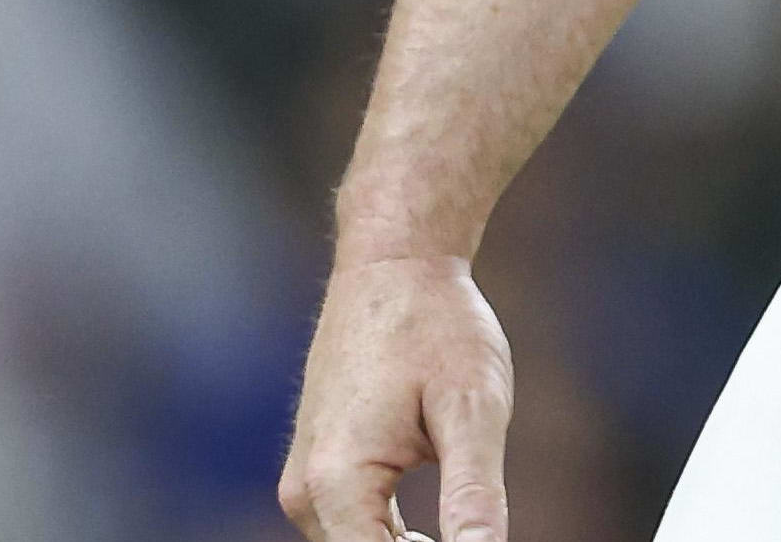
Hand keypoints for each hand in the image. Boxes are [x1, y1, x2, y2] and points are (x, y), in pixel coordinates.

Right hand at [281, 253, 517, 541]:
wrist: (394, 265)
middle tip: (474, 536)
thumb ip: (475, 494)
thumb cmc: (437, 325)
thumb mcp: (473, 407)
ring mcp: (306, 483)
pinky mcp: (318, 472)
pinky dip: (390, 539)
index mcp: (336, 483)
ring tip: (462, 536)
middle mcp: (306, 493)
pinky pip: (352, 529)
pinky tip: (436, 535)